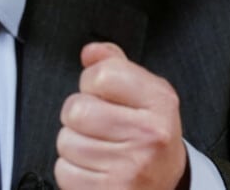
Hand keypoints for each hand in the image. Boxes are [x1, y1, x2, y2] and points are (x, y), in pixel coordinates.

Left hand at [54, 42, 188, 189]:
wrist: (166, 183)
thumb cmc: (148, 134)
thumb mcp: (143, 92)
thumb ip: (114, 64)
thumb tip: (90, 52)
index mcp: (159, 101)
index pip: (101, 75)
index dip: (92, 82)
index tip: (104, 95)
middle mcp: (149, 134)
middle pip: (77, 109)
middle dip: (79, 115)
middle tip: (99, 125)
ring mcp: (131, 167)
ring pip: (66, 141)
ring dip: (74, 143)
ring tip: (99, 148)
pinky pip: (64, 170)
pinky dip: (72, 170)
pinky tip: (95, 168)